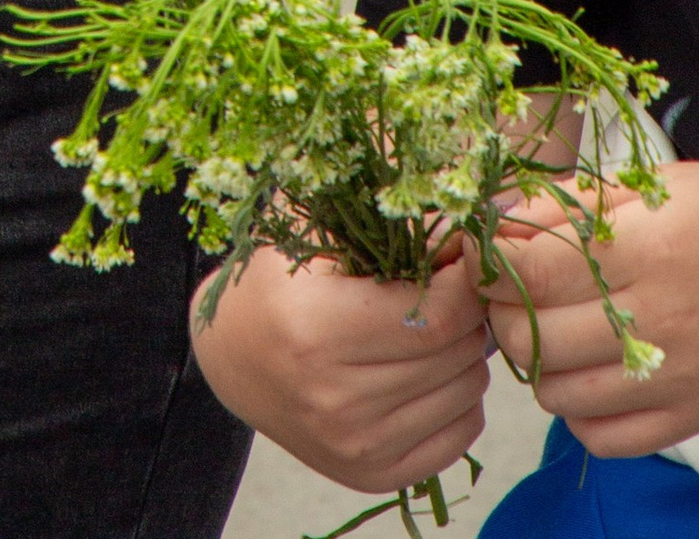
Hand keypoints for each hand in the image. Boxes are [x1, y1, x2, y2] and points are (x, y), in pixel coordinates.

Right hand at [189, 244, 491, 493]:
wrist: (232, 355)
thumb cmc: (274, 281)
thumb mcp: (314, 231)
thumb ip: (389, 223)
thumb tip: (465, 229)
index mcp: (315, 330)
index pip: (435, 317)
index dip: (463, 283)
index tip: (457, 258)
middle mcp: (334, 400)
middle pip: (454, 356)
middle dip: (466, 314)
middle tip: (444, 288)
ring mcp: (354, 446)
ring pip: (464, 395)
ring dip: (464, 355)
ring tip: (431, 327)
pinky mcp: (370, 475)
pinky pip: (458, 437)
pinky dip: (458, 399)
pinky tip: (427, 371)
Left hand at [488, 163, 698, 454]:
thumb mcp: (651, 187)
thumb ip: (570, 205)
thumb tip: (497, 223)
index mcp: (648, 249)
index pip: (532, 271)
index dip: (491, 263)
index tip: (484, 253)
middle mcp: (660, 321)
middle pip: (533, 337)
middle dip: (504, 312)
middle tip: (513, 292)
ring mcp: (677, 379)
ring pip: (556, 395)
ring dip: (536, 364)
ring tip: (552, 330)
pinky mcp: (691, 418)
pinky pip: (603, 438)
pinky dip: (577, 411)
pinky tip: (587, 373)